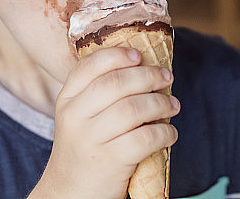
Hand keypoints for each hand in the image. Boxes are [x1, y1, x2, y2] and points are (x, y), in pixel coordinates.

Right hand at [29, 47, 179, 198]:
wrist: (71, 193)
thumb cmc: (84, 148)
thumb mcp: (78, 117)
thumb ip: (97, 93)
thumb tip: (142, 66)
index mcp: (66, 99)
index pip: (89, 66)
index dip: (117, 55)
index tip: (138, 55)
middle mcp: (74, 116)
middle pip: (116, 83)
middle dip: (147, 76)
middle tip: (166, 77)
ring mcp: (90, 139)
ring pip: (133, 108)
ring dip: (160, 103)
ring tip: (172, 105)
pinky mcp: (109, 161)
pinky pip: (144, 138)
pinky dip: (164, 132)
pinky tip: (169, 132)